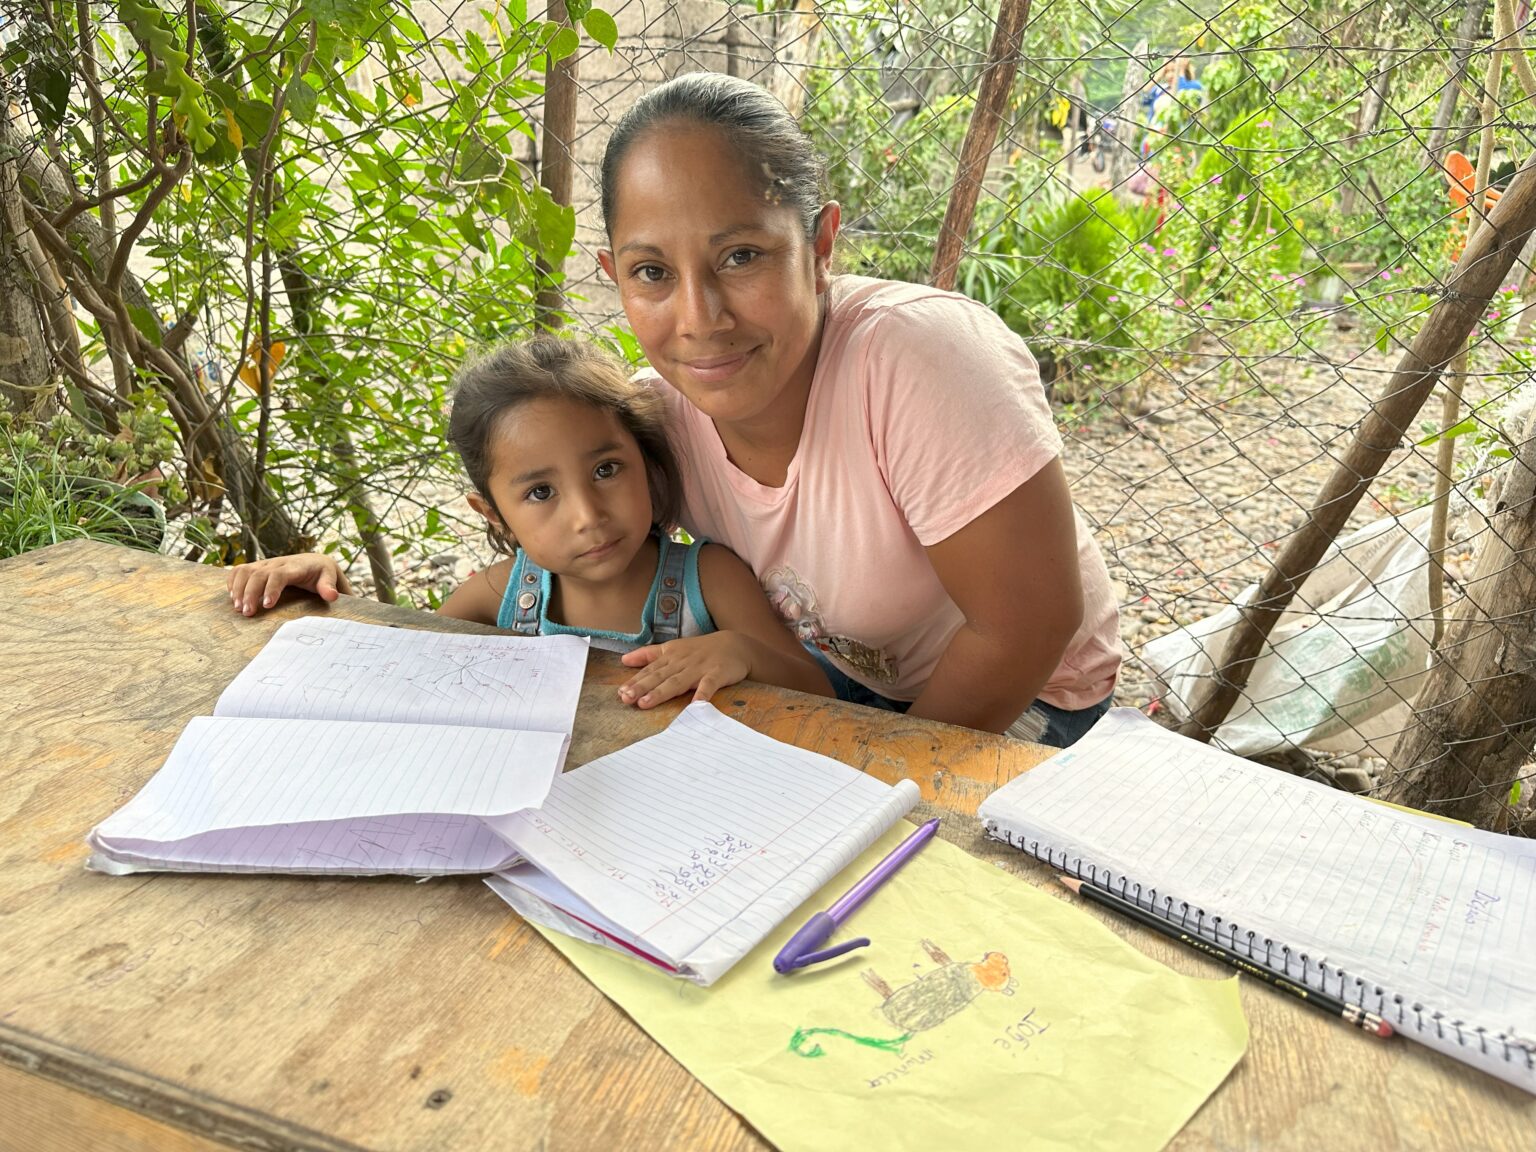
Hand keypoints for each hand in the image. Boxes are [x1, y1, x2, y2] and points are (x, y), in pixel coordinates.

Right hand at [226, 553, 351, 615]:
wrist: (315, 562)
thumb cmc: (322, 574)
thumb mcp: (329, 578)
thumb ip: (329, 587)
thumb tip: (332, 596)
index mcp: (294, 567)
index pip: (278, 574)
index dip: (271, 589)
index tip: (267, 605)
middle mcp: (276, 564)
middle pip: (257, 574)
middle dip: (250, 593)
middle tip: (247, 613)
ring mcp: (265, 565)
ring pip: (245, 571)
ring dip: (238, 589)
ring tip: (237, 608)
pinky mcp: (257, 568)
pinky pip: (239, 570)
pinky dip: (232, 582)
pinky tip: (232, 597)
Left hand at [617, 633, 754, 707]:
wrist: (735, 645)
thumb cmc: (700, 650)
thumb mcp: (673, 648)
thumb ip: (649, 654)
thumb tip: (624, 659)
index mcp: (670, 656)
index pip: (650, 670)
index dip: (635, 681)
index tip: (621, 692)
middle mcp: (682, 662)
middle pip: (660, 676)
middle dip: (642, 687)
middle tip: (627, 698)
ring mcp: (700, 668)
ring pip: (678, 681)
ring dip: (662, 692)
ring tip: (646, 703)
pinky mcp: (717, 674)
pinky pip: (709, 685)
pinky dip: (702, 694)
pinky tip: (695, 705)